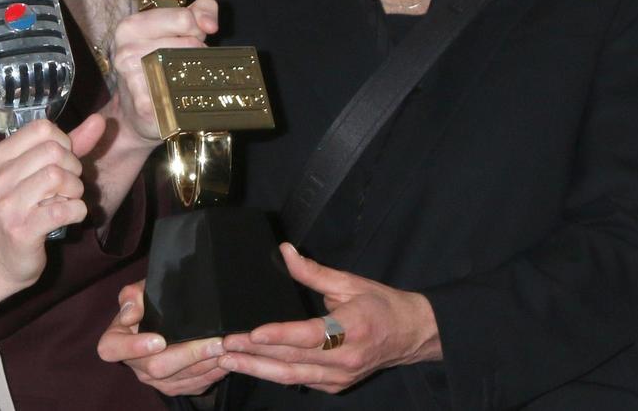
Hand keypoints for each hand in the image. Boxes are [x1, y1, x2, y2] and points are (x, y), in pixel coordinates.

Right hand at [0, 115, 104, 286]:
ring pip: (57, 177)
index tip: (61, 161)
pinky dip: (77, 210)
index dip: (63, 142)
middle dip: (72, 167)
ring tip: (68, 199)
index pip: (42, 129)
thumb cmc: (19, 210)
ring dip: (74, 189)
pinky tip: (70, 215)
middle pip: (53, 151)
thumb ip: (69, 146)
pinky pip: (63, 209)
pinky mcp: (22, 230)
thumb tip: (99, 120)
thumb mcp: (34, 173)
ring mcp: (8, 205)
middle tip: (68, 184)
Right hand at [96, 280, 228, 395]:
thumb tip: (129, 315)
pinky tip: (224, 360)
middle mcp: (133, 364)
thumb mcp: (141, 291)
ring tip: (225, 348)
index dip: (134, 347)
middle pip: (155, 367)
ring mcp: (152, 380)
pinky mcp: (172, 387)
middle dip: (188, 354)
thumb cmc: (150, 302)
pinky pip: (192, 385)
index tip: (159, 340)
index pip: (112, 349)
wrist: (167, 319)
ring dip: (205, 364)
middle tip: (213, 342)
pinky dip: (211, 373)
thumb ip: (132, 296)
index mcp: (116, 340)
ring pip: (179, 378)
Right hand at [106, 0, 219, 143]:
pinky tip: (180, 96)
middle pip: (188, 43)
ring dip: (194, 73)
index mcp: (131, 26)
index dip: (196, 29)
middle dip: (197, 53)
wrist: (137, 112)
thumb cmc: (160, 64)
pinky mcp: (143, 104)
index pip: (183, 18)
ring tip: (183, 78)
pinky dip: (187, 94)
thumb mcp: (177, 28)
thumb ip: (200, 10)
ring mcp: (131, 78)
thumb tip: (209, 24)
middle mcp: (126, 50)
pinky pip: (179, 93)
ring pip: (186, 66)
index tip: (192, 39)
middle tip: (187, 62)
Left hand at [217, 243, 441, 393]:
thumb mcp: (350, 282)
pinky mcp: (337, 385)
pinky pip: (301, 381)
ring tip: (229, 360)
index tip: (251, 333)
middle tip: (224, 345)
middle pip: (293, 361)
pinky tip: (252, 366)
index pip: (308, 336)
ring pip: (292, 377)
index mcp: (351, 329)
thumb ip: (313, 272)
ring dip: (258, 369)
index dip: (278, 336)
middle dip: (254, 354)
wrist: (413, 335)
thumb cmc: (382, 305)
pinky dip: (275, 375)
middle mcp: (345, 359)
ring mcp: (341, 377)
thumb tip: (284, 252)